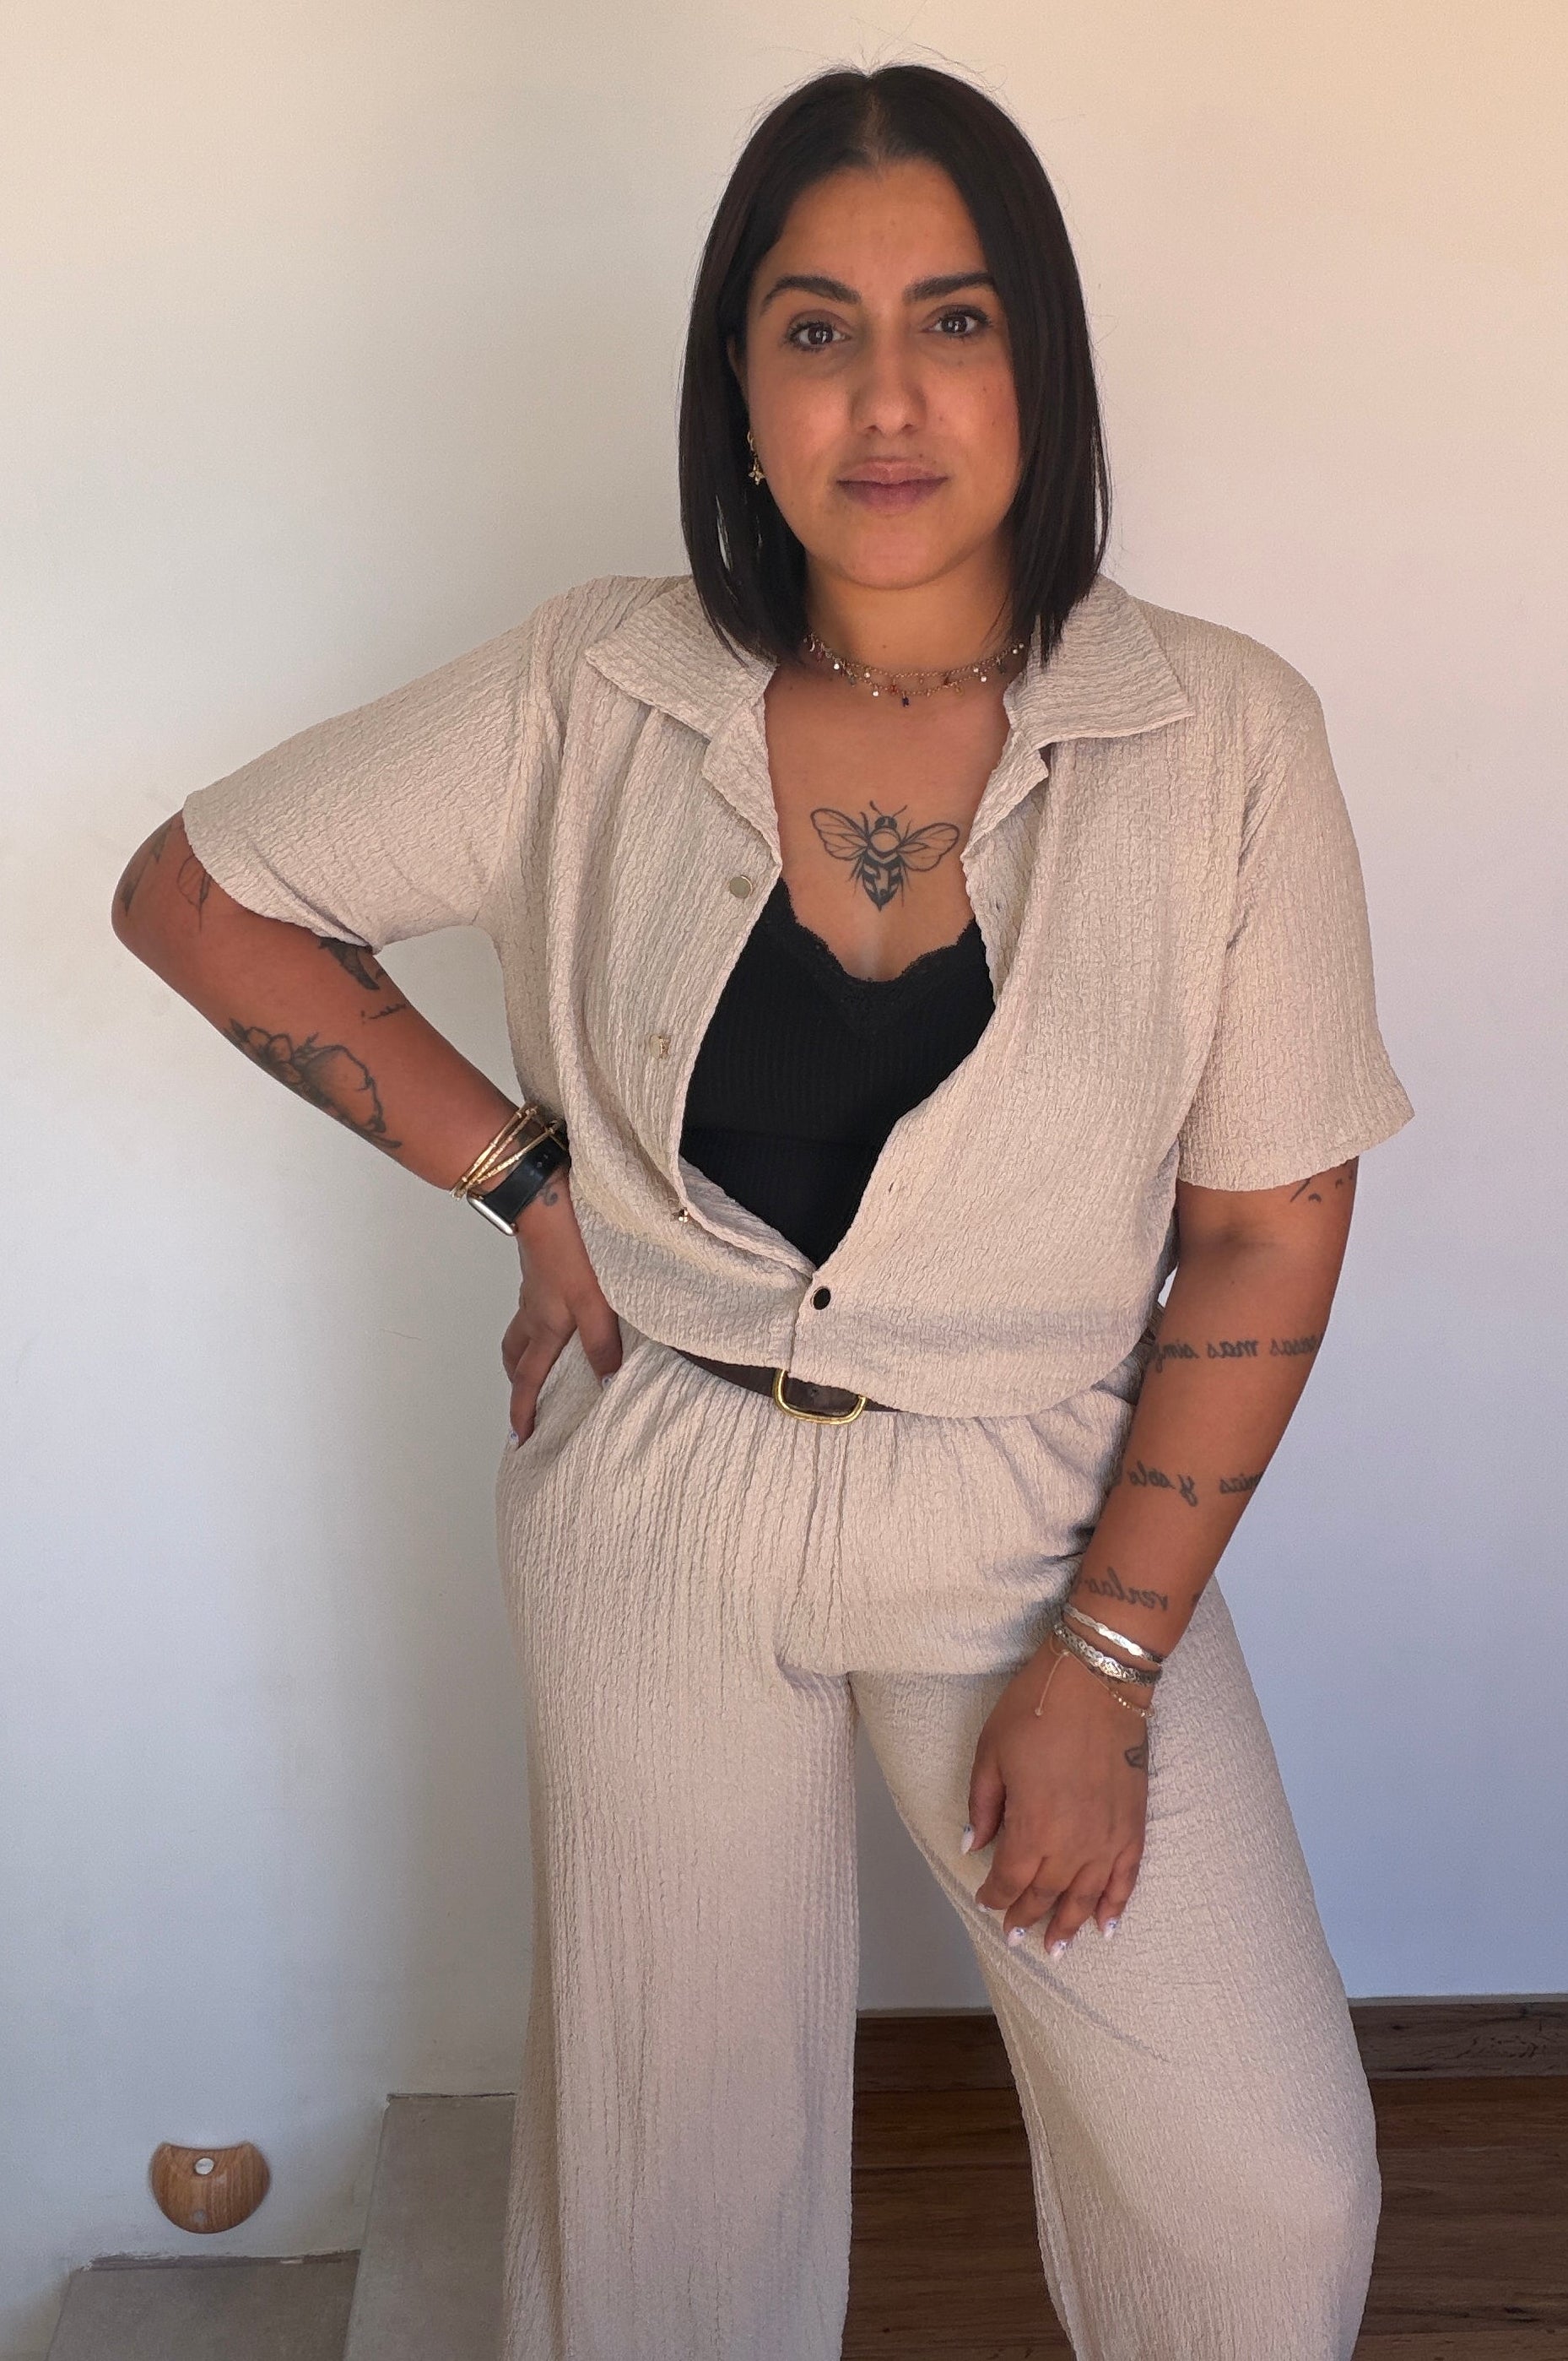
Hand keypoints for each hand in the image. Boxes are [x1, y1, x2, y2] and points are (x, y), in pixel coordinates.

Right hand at [500, 1168, 621, 1440]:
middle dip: (518, 1381)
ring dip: (526, 1350)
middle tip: (528, 1398)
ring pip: (520, 1329)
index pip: (529, 1379)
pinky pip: (531, 1307)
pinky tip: (561, 1312)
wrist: (546, 1198)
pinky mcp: (539, 1268)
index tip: (519, 1439)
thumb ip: (602, 1342)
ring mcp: (533, 1288)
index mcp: (545, 1326)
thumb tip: (607, 1383)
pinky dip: (538, 1322)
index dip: (523, 1411)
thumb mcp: (596, 1301)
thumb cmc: (573, 1250)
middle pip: (515, 1355)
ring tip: (544, 1359)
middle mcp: (533, 1312)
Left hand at [967, 1640, 1148, 1953]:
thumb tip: (974, 1845)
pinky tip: (1106, 1926)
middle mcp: (1072, 1843)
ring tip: (1057, 1949)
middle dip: (1027, 1918)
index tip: (985, 1900)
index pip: (1010, 1880)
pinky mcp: (1133, 1825)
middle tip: (1015, 1938)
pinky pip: (1126, 1878)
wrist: (1097, 1679)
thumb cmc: (1036, 1709)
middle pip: (1046, 1894)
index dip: (995, 1896)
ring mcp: (1108, 1837)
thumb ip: (983, 1806)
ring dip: (1070, 1926)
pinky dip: (1116, 1905)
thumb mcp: (990, 1752)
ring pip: (1087, 1897)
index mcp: (1032, 1827)